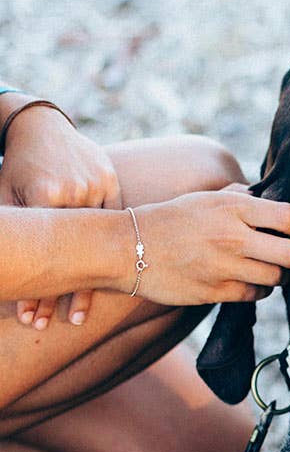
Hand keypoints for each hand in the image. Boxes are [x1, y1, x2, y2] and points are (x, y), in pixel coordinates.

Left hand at [0, 102, 121, 329]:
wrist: (41, 126)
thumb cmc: (15, 166)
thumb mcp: (2, 194)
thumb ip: (10, 230)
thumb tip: (3, 270)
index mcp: (45, 194)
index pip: (44, 252)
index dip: (37, 288)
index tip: (30, 318)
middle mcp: (77, 192)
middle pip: (74, 254)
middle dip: (66, 293)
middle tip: (61, 324)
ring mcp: (99, 188)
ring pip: (99, 244)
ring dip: (93, 279)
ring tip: (81, 314)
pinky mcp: (114, 185)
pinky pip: (117, 226)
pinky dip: (114, 252)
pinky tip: (112, 279)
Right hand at [123, 190, 289, 303]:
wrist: (128, 247)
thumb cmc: (171, 219)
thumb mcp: (206, 198)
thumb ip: (241, 198)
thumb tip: (269, 198)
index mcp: (233, 207)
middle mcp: (233, 236)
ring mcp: (225, 266)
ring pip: (278, 279)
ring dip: (280, 276)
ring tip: (270, 269)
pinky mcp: (216, 291)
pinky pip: (255, 295)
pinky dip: (259, 290)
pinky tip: (250, 281)